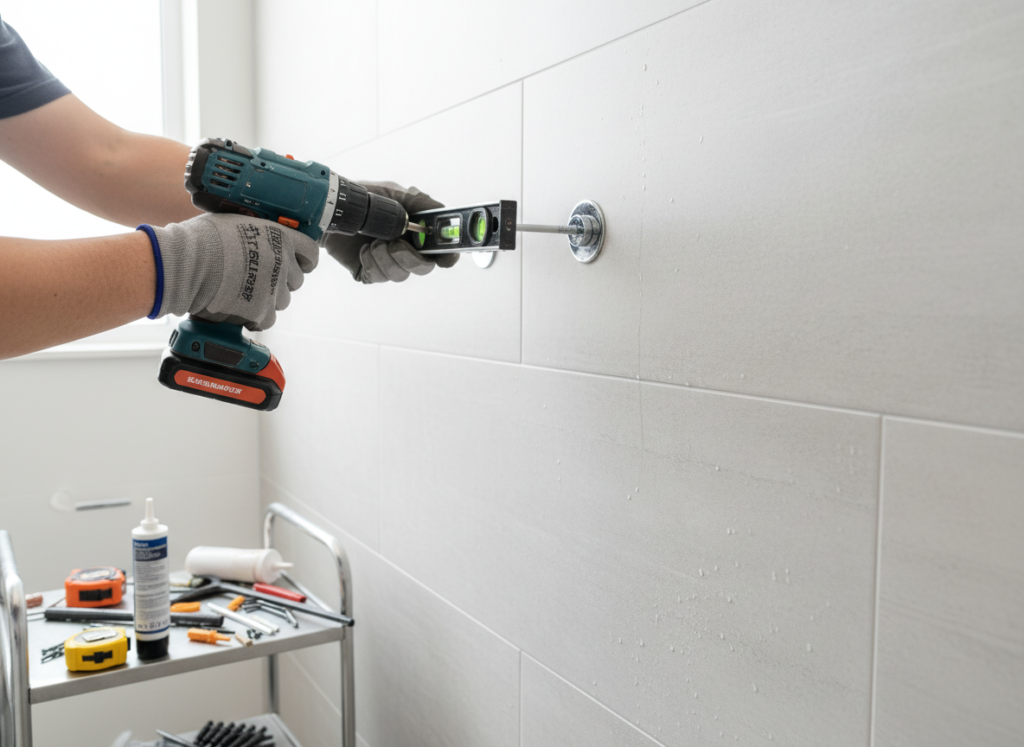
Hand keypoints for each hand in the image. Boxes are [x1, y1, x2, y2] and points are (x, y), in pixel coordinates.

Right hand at [142, 214, 318, 330]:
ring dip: (267, 299)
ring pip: (282, 301)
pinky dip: (254, 317)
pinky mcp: (261, 312)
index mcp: (280, 237)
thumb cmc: (201, 240)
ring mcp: (274, 289)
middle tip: (257, 278)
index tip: (299, 264)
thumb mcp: (235, 222)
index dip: (305, 260)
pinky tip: (236, 307)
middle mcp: (282, 263)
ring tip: (241, 292)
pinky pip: (266, 320)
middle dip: (281, 281)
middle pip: (297, 280)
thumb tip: (257, 238)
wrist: (185, 264)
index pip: (311, 252)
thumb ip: (256, 233)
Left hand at [322, 181, 458, 282]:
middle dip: (411, 259)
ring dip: (387, 258)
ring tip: (374, 241)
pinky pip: (379, 276)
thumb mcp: (398, 194)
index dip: (448, 257)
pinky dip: (372, 262)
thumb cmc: (367, 198)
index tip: (444, 258)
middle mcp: (408, 251)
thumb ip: (423, 203)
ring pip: (400, 275)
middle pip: (424, 268)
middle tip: (395, 244)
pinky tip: (365, 249)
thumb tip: (441, 213)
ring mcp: (389, 263)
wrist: (334, 209)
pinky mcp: (371, 272)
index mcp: (419, 234)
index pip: (442, 252)